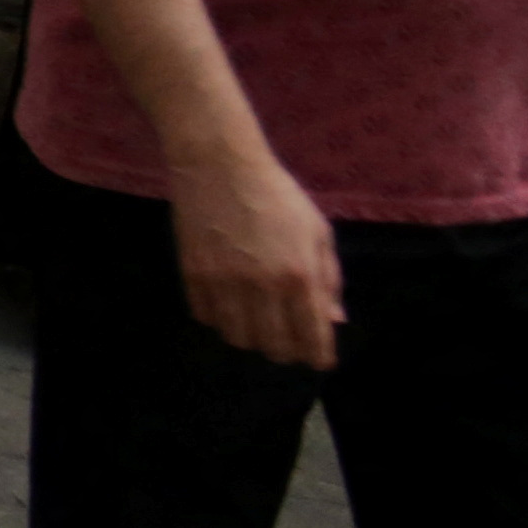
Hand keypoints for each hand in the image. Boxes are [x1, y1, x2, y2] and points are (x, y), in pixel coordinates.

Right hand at [169, 143, 343, 370]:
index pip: (312, 334)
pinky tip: (230, 306)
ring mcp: (224, 282)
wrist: (219, 165)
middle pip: (273, 345)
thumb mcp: (317, 231)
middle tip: (289, 345)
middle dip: (286, 352)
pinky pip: (207, 317)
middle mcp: (262, 286)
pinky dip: (221, 320)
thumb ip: (328, 278)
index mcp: (299, 274)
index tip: (320, 361)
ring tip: (258, 326)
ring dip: (252, 338)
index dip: (318, 355)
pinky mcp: (194, 275)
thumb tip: (334, 319)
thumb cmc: (277, 195)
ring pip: (238, 337)